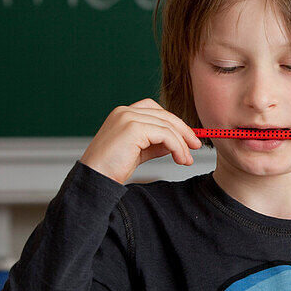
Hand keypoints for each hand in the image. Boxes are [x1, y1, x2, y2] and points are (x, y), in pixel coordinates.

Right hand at [79, 99, 201, 183]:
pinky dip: (177, 147)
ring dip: (182, 144)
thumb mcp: (139, 152)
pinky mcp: (133, 128)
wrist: (95, 179)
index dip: (175, 124)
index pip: (157, 111)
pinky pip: (165, 134)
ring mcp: (128, 117)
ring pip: (167, 125)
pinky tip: (180, 158)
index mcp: (123, 114)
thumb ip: (156, 144)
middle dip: (184, 131)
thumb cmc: (111, 168)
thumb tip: (177, 143)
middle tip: (196, 146)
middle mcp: (125, 111)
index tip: (188, 139)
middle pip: (165, 115)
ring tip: (186, 160)